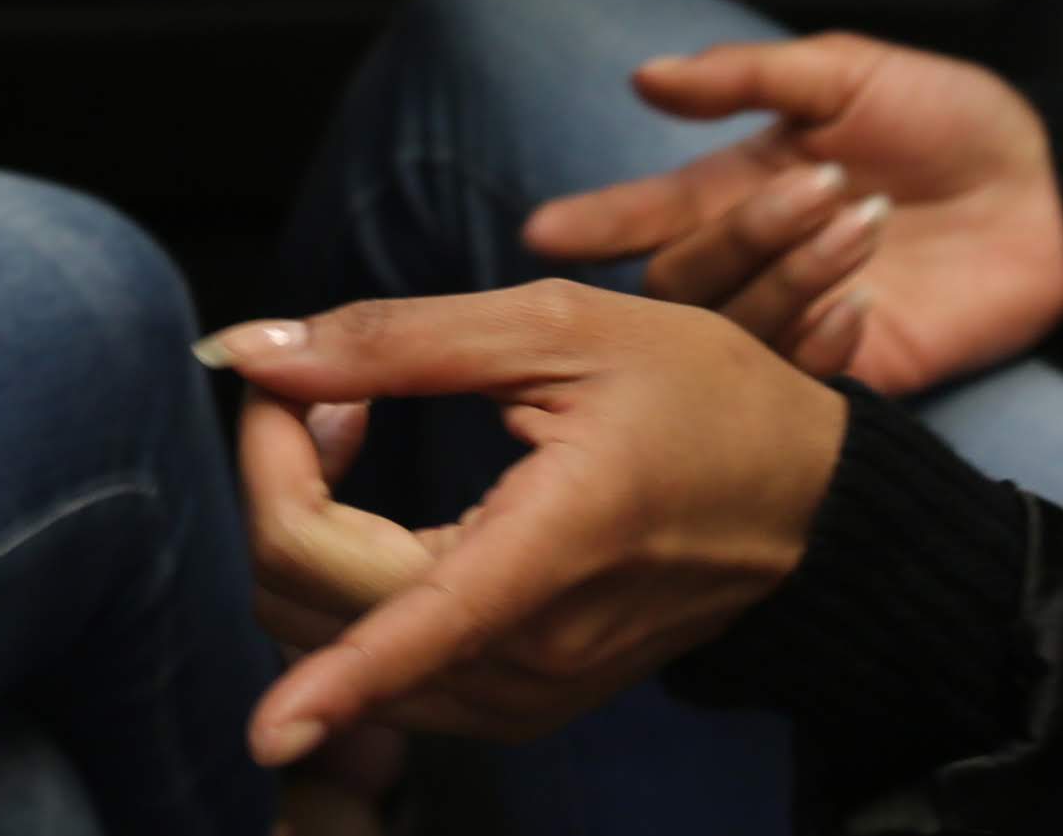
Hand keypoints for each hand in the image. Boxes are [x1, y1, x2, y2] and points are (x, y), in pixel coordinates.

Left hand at [208, 284, 846, 762]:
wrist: (806, 496)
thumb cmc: (699, 395)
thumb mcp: (558, 327)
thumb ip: (397, 341)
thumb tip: (256, 350)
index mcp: (553, 552)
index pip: (412, 635)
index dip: (329, 691)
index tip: (261, 736)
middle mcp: (533, 651)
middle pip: (325, 605)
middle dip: (277, 477)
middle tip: (324, 382)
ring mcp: (526, 691)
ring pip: (335, 640)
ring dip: (302, 525)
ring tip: (355, 418)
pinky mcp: (519, 700)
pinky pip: (381, 658)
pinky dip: (339, 578)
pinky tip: (372, 488)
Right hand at [519, 35, 1062, 395]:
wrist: (1053, 192)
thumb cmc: (951, 119)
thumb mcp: (848, 72)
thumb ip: (747, 76)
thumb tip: (644, 78)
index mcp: (741, 186)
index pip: (646, 215)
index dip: (596, 223)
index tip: (545, 233)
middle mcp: (758, 261)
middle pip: (682, 279)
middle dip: (735, 233)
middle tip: (818, 187)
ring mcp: (804, 321)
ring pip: (734, 332)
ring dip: (787, 275)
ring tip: (863, 220)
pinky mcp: (860, 371)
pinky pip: (801, 382)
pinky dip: (818, 343)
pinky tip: (862, 303)